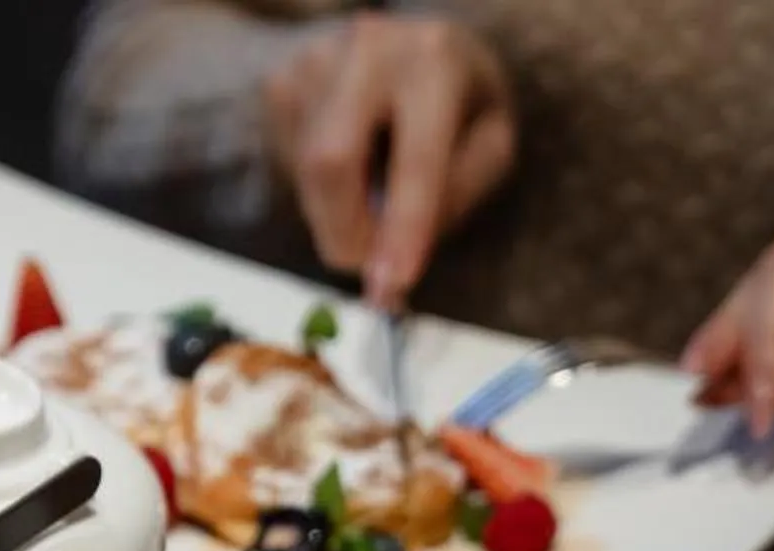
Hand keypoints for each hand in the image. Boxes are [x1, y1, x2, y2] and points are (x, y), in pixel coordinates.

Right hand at [260, 12, 515, 308]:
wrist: (417, 40)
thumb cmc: (462, 100)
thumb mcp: (491, 143)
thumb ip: (454, 196)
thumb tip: (389, 263)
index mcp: (434, 61)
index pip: (414, 160)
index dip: (402, 229)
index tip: (391, 286)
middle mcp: (367, 51)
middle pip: (331, 163)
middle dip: (346, 233)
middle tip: (369, 266)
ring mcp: (314, 64)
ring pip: (307, 175)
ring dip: (337, 213)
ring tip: (374, 193)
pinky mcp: (282, 85)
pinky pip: (292, 166)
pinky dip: (321, 190)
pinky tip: (353, 164)